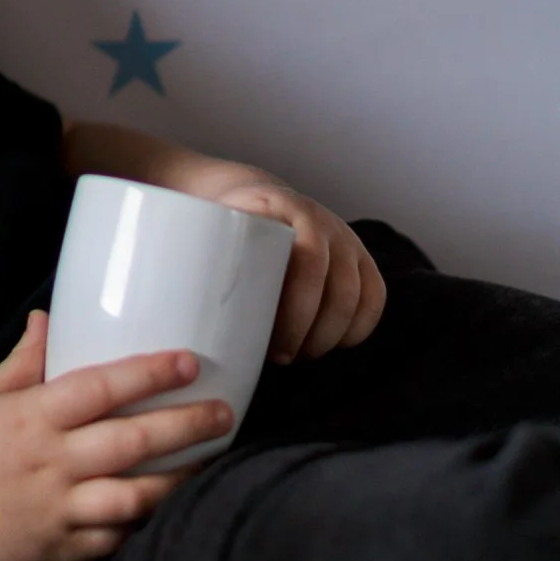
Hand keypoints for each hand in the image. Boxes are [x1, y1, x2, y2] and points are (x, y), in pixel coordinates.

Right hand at [0, 312, 233, 560]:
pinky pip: (114, 539)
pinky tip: (170, 512)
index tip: (190, 360)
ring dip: (180, 481)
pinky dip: (143, 526)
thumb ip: (21, 366)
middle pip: (133, 442)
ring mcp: (57, 511)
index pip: (101, 388)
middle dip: (187, 426)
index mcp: (30, 419)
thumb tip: (46, 320)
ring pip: (136, 497)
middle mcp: (50, 463)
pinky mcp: (58, 551)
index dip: (149, 373)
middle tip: (225, 413)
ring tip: (212, 465)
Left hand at [207, 180, 386, 363]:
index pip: (305, 263)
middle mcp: (323, 221)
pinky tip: (330, 344)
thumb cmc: (223, 227)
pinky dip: (356, 329)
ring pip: (358, 298)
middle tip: (283, 359)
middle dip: (313, 335)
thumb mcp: (207, 231)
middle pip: (337, 288)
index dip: (295, 313)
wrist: (256, 201)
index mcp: (282, 211)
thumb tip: (184, 310)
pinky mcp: (362, 258)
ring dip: (332, 336)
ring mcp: (347, 239)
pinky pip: (375, 299)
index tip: (275, 347)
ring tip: (300, 354)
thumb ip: (200, 258)